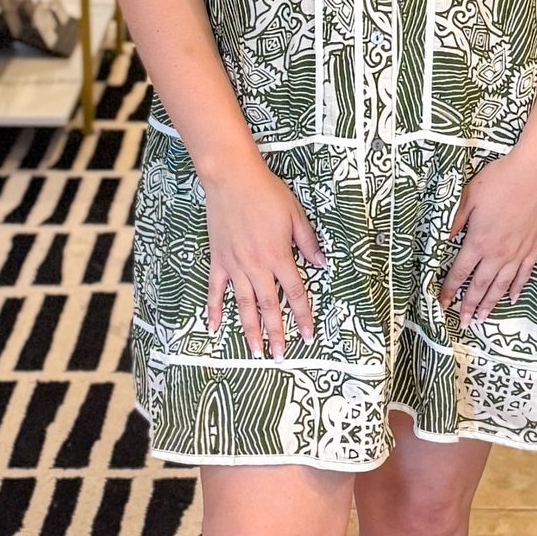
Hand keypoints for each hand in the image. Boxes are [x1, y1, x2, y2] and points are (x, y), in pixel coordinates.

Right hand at [203, 158, 326, 358]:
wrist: (230, 178)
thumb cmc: (266, 193)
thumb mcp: (295, 214)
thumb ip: (308, 243)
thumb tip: (322, 265)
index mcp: (279, 256)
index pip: (294, 293)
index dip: (303, 316)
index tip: (309, 335)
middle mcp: (256, 266)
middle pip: (268, 307)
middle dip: (276, 333)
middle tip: (279, 356)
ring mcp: (234, 265)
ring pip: (243, 305)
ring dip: (250, 330)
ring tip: (254, 351)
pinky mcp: (218, 260)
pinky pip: (215, 290)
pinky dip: (214, 309)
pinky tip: (214, 327)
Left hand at [439, 146, 536, 327]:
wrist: (535, 174)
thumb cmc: (499, 181)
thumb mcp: (468, 198)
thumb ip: (455, 222)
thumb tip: (442, 240)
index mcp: (477, 242)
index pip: (459, 273)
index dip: (449, 290)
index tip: (442, 303)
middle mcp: (497, 254)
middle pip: (480, 286)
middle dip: (469, 305)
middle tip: (463, 322)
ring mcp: (517, 253)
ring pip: (502, 285)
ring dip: (491, 303)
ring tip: (482, 318)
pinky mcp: (533, 247)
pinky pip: (524, 274)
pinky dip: (517, 288)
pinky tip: (512, 298)